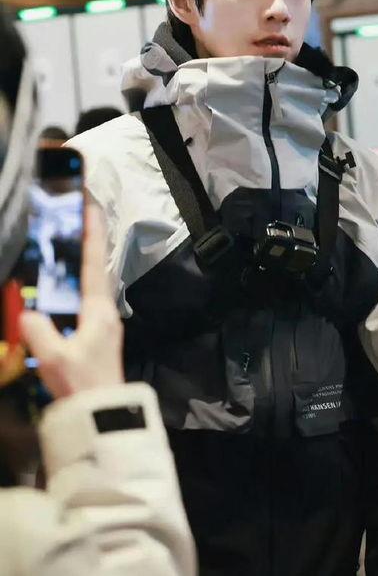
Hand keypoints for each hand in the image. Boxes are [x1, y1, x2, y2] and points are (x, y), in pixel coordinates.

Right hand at [19, 204, 123, 398]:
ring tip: (70, 245)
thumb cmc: (83, 386)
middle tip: (76, 219)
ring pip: (91, 285)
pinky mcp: (97, 337)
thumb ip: (38, 331)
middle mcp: (104, 313)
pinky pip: (85, 301)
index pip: (94, 263)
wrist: (102, 416)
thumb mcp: (55, 358)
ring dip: (82, 263)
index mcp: (98, 311)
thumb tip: (28, 314)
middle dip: (87, 242)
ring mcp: (103, 325)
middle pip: (95, 269)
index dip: (92, 233)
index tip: (90, 207)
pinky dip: (76, 286)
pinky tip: (64, 289)